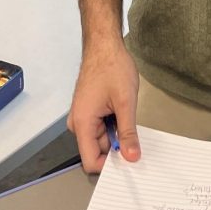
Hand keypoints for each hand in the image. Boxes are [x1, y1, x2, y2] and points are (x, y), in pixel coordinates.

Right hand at [67, 41, 140, 171]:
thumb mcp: (125, 102)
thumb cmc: (112, 67)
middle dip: (115, 146)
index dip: (110, 165)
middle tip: (133, 131)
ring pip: (100, 138)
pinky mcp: (87, 110)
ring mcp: (82, 116)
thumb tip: (132, 157)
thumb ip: (128, 133)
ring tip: (125, 112)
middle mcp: (77, 123)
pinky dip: (113, 123)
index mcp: (82, 123)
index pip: (90, 161)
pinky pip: (100, 127)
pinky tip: (120, 109)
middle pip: (96, 150)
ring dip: (115, 132)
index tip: (127, 159)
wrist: (104, 44)